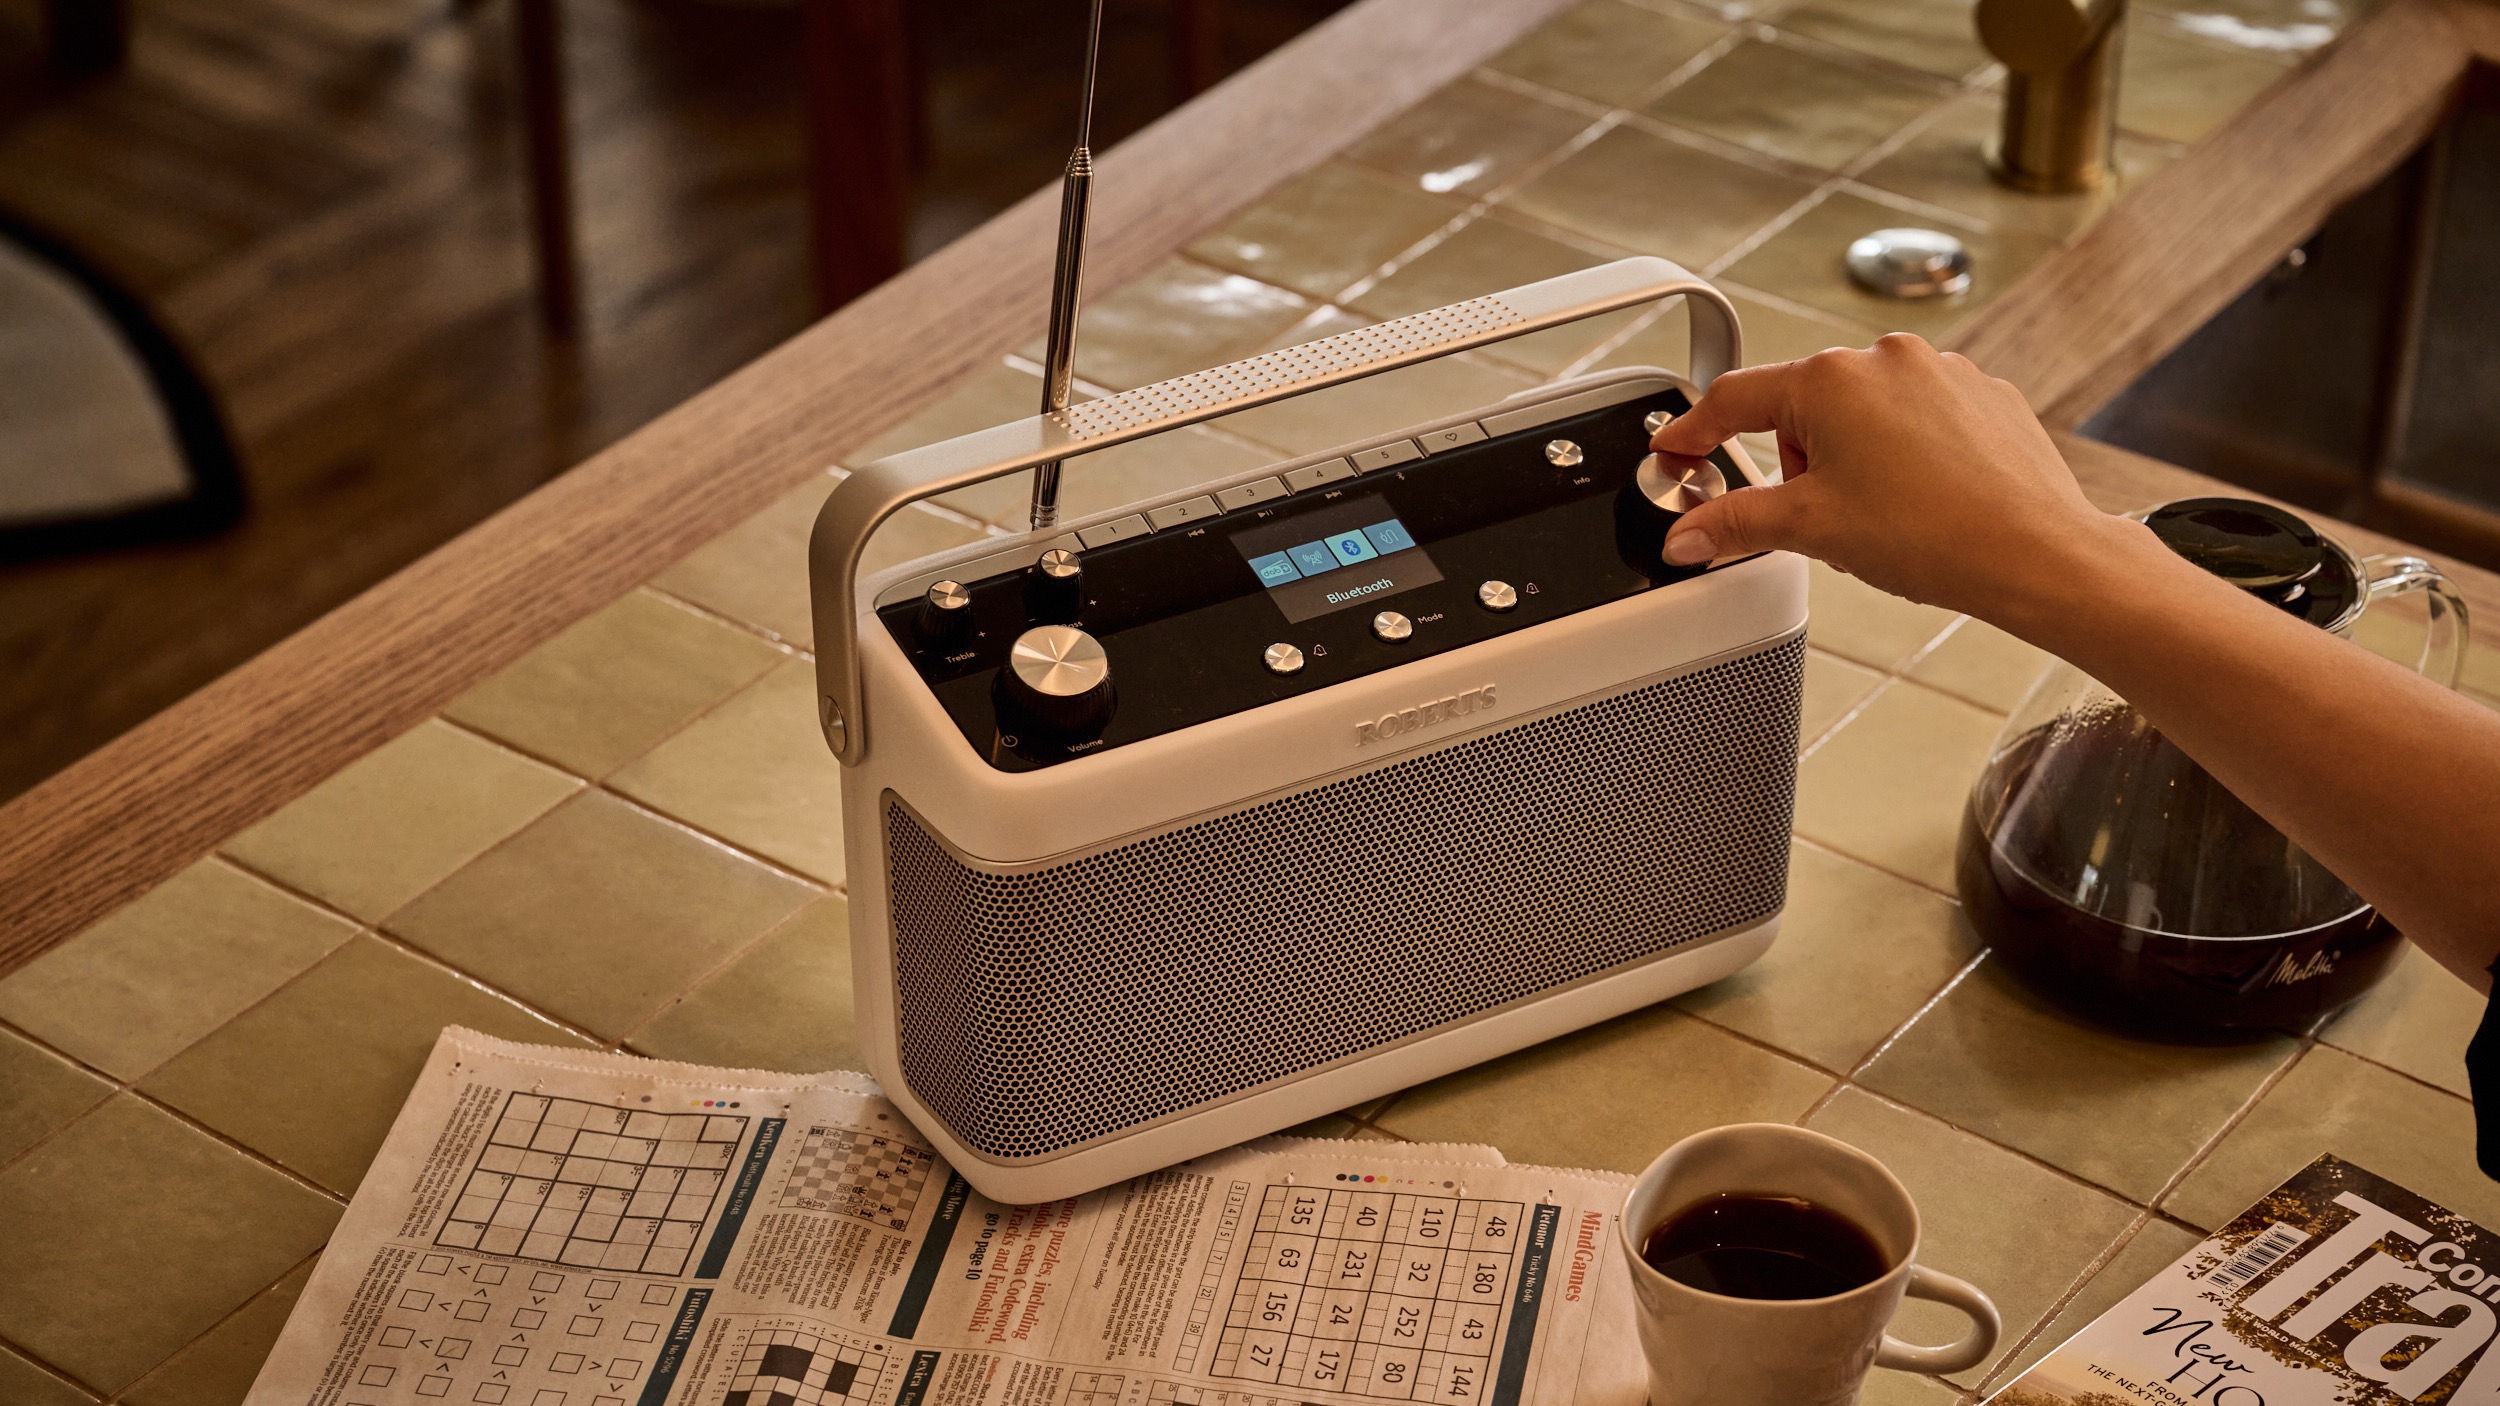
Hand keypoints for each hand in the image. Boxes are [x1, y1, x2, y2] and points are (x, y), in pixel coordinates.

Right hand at [1650, 333, 2140, 625]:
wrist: (2037, 552)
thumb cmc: (1935, 534)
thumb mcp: (1813, 530)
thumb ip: (1736, 525)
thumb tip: (1688, 535)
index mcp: (1829, 380)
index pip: (1734, 399)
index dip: (1694, 432)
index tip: (1676, 452)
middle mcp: (1884, 359)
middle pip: (1801, 408)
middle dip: (1797, 464)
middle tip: (1820, 516)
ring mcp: (1939, 370)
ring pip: (1861, 413)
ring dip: (1851, 459)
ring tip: (1881, 514)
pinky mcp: (1981, 392)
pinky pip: (1917, 417)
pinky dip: (1905, 454)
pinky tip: (1921, 500)